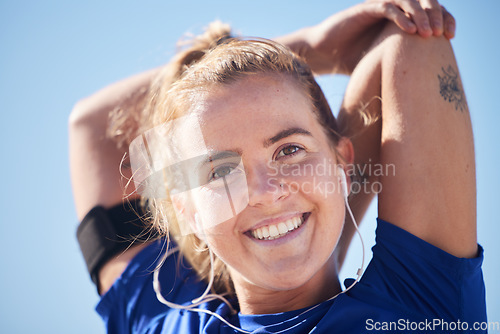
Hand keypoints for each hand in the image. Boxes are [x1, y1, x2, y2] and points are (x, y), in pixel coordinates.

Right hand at [289, 0, 455, 73]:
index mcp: (398, 19)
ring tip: (428, 34)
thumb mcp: (381, 63)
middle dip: (436, 16)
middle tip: (442, 34)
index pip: (428, 11)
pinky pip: (387, 7)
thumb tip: (423, 88)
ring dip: (421, 15)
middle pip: (422, 2)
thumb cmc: (350, 61)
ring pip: (407, 1)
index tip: (450, 37)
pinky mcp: (364, 10)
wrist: (323, 54)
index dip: (443, 19)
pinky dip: (401, 17)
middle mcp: (390, 9)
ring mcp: (377, 7)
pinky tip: (410, 30)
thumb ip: (400, 65)